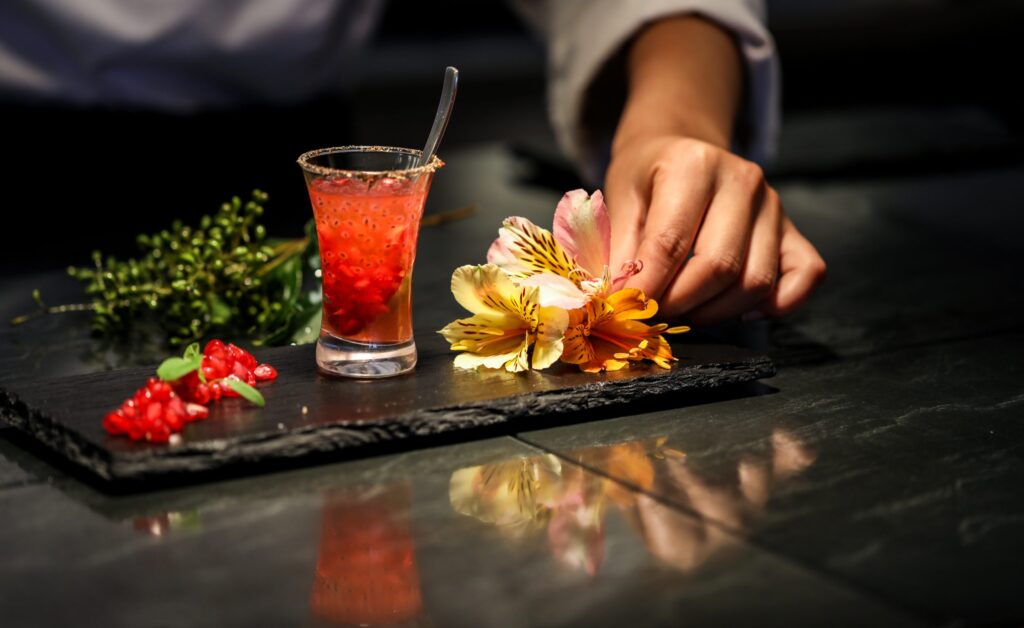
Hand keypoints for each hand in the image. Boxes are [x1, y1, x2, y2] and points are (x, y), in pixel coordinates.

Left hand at [605, 135, 824, 323]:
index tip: (626, 311)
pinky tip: (740, 310)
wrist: (681, 149)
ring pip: (756, 282)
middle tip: (654, 313)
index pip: (670, 243)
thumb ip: (619, 250)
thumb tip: (618, 301)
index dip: (646, 288)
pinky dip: (778, 304)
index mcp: (694, 165)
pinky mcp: (794, 229)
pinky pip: (806, 275)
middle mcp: (743, 181)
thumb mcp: (619, 200)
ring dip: (717, 312)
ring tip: (685, 310)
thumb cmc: (647, 177)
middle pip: (719, 267)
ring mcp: (774, 206)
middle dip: (680, 304)